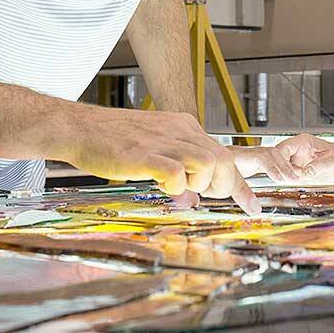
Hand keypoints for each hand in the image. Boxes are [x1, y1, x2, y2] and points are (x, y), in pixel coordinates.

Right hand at [61, 107, 259, 214]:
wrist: (79, 128)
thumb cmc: (112, 140)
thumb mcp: (154, 146)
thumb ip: (176, 164)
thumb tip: (191, 194)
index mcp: (183, 127)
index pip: (223, 153)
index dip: (240, 184)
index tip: (253, 205)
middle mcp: (179, 130)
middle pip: (224, 159)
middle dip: (224, 185)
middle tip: (204, 195)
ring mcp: (163, 141)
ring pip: (208, 163)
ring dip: (202, 184)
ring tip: (180, 189)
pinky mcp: (144, 154)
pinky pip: (177, 173)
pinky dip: (176, 187)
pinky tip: (161, 187)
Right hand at [253, 135, 333, 181]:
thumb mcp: (332, 160)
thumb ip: (319, 166)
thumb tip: (306, 173)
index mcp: (303, 142)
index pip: (283, 149)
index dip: (280, 161)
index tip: (286, 174)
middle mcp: (296, 150)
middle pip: (278, 159)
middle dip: (282, 171)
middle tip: (291, 180)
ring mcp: (295, 159)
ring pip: (280, 168)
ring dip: (285, 176)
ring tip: (298, 181)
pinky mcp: (297, 168)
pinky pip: (288, 174)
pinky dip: (290, 180)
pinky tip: (297, 183)